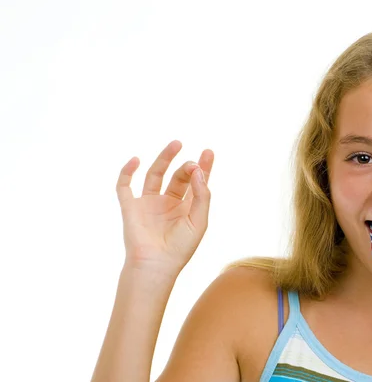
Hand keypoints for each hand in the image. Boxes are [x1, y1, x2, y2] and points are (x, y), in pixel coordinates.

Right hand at [115, 140, 213, 274]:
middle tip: (193, 162)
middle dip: (187, 166)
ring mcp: (148, 203)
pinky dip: (127, 171)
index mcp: (186, 207)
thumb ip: (202, 195)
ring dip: (164, 158)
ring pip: (155, 174)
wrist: (156, 265)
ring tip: (176, 144)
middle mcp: (167, 203)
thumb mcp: (199, 220)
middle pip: (178, 176)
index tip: (208, 152)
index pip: (196, 182)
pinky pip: (125, 186)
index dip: (203, 167)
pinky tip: (136, 159)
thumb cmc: (180, 248)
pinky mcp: (131, 207)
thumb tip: (198, 170)